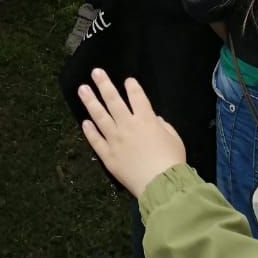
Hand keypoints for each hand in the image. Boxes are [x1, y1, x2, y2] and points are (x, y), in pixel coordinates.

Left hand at [79, 69, 186, 197]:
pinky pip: (96, 141)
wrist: (161, 185)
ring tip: (82, 89)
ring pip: (100, 117)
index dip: (132, 86)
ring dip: (91, 101)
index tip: (128, 81)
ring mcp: (115, 140)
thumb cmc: (172, 161)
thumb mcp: (175, 139)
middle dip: (104, 84)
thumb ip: (163, 126)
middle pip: (113, 101)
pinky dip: (90, 131)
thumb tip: (155, 120)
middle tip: (95, 72)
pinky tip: (84, 122)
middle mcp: (127, 126)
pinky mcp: (108, 156)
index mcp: (146, 120)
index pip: (137, 97)